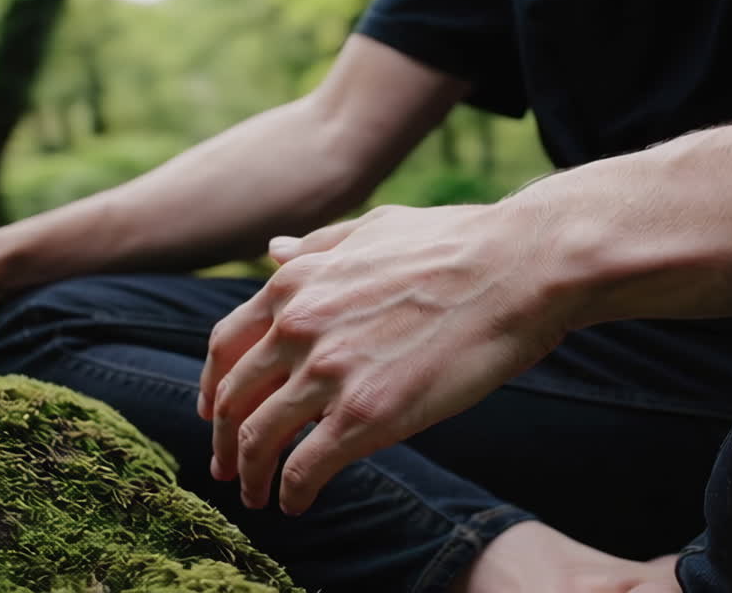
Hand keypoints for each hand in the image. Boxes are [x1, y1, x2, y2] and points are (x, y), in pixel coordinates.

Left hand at [198, 203, 570, 514]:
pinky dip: (292, 492)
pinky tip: (298, 502)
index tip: (215, 413)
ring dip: (251, 475)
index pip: (226, 346)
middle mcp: (297, 326)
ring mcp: (329, 372)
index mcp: (295, 284)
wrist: (517, 268)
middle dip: (224, 441)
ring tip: (259, 496)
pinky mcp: (366, 415)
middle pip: (233, 398)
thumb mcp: (373, 228)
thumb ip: (317, 247)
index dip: (214, 387)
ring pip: (259, 438)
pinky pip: (305, 468)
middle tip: (227, 468)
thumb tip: (272, 251)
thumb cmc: (458, 243)